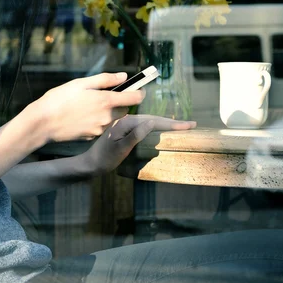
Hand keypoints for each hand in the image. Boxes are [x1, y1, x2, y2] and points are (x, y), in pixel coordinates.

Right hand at [31, 73, 144, 144]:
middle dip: (119, 102)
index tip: (138, 88)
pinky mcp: (92, 137)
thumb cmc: (60, 99)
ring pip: (112, 118)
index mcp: (106, 101)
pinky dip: (96, 121)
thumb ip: (105, 79)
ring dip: (107, 112)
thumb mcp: (81, 83)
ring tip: (87, 106)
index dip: (138, 92)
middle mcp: (107, 117)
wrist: (43, 122)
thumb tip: (124, 76)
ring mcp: (100, 129)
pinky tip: (82, 116)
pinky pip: (101, 127)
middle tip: (102, 96)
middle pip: (124, 109)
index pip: (134, 98)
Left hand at [80, 114, 196, 175]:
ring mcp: (126, 125)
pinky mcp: (125, 130)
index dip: (172, 124)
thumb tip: (151, 123)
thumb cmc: (105, 158)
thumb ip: (136, 135)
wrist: (91, 163)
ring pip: (150, 121)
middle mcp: (127, 120)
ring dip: (166, 124)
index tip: (188, 126)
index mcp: (127, 123)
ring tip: (181, 126)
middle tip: (191, 124)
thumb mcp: (121, 149)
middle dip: (172, 122)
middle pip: (154, 119)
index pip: (154, 121)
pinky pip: (144, 126)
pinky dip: (156, 127)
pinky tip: (162, 128)